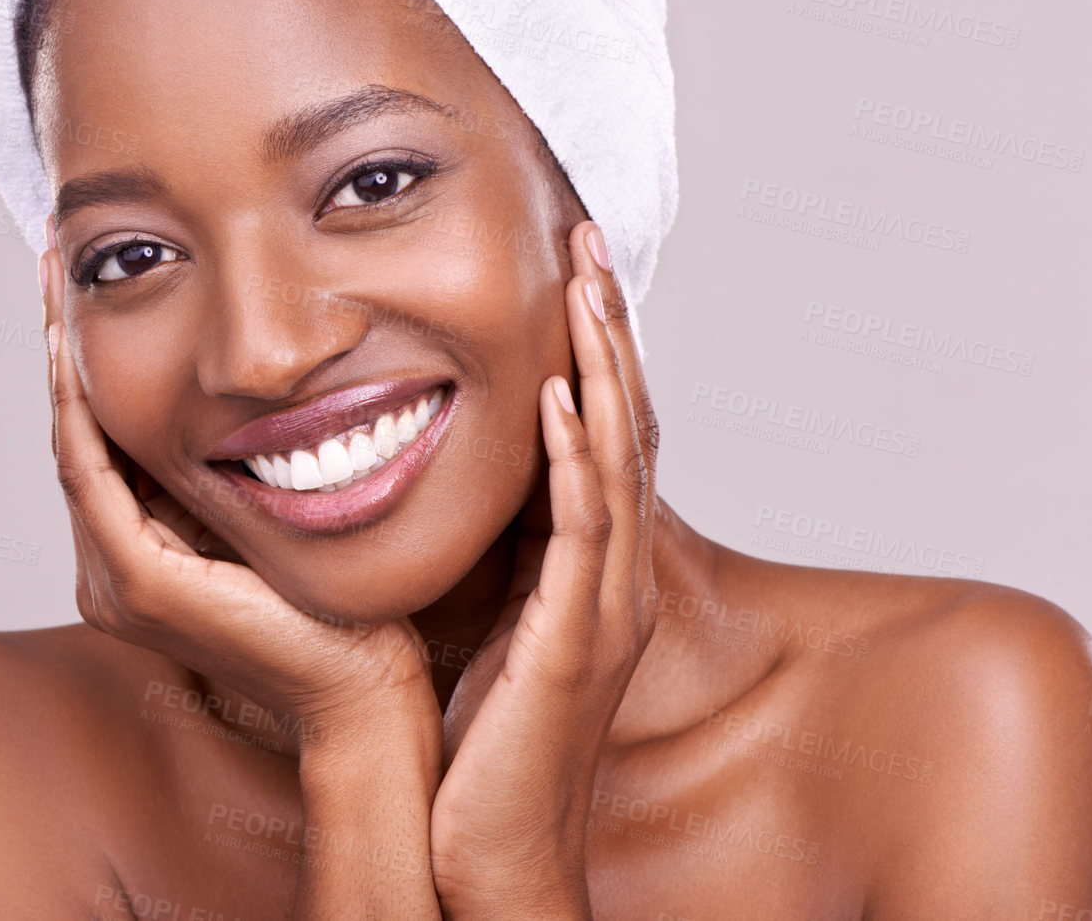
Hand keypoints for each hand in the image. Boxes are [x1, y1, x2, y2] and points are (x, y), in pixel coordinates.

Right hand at [38, 217, 441, 751]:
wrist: (365, 695)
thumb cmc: (344, 612)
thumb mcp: (279, 518)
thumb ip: (244, 472)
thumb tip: (257, 389)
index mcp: (142, 559)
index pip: (103, 441)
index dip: (87, 361)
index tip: (89, 282)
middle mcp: (112, 570)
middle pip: (77, 434)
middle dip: (64, 344)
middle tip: (59, 258)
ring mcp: (117, 580)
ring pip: (74, 442)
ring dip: (62, 359)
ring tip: (59, 277)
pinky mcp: (141, 583)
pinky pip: (92, 471)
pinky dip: (81, 403)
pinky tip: (76, 341)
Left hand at [429, 219, 660, 918]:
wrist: (491, 852)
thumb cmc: (483, 747)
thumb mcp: (490, 626)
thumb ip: (496, 558)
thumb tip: (467, 489)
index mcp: (591, 571)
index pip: (604, 436)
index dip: (597, 350)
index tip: (574, 269)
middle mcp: (613, 578)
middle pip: (625, 426)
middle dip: (608, 329)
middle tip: (590, 239)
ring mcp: (603, 609)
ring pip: (616, 460)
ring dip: (603, 366)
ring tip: (586, 282)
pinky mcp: (574, 642)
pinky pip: (582, 532)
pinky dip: (576, 458)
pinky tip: (563, 395)